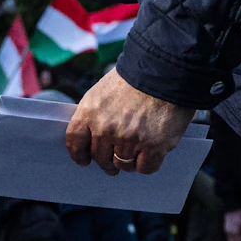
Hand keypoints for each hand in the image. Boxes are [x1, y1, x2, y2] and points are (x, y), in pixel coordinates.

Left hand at [65, 66, 194, 175]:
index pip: (75, 142)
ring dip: (128, 161)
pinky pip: (144, 168)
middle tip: (114, 160)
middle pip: (100, 158)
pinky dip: (147, 163)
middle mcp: (106, 128)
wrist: (165, 71)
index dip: (79, 154)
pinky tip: (150, 153)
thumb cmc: (135, 79)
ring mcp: (129, 139)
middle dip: (106, 161)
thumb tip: (93, 137)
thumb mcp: (103, 91)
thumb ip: (95, 115)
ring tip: (136, 149)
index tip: (84, 159)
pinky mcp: (152, 147)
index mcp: (90, 112)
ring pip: (122, 165)